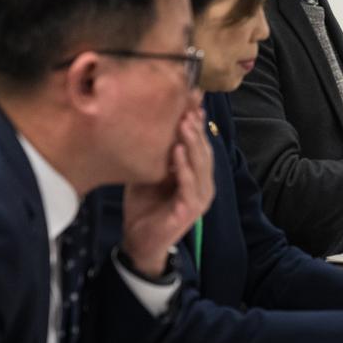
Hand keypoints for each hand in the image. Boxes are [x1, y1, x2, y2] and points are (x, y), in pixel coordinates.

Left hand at [122, 107, 214, 275]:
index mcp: (196, 175)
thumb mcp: (149, 173)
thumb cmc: (144, 206)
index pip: (199, 144)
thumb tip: (147, 122)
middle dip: (196, 128)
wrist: (139, 241)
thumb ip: (156, 153)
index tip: (191, 100)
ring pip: (200, 166)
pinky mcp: (190, 211)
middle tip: (187, 107)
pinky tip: (177, 153)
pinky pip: (190, 186)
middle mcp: (203, 184)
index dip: (197, 123)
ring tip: (184, 124)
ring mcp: (199, 198)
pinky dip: (184, 169)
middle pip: (203, 151)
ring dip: (193, 144)